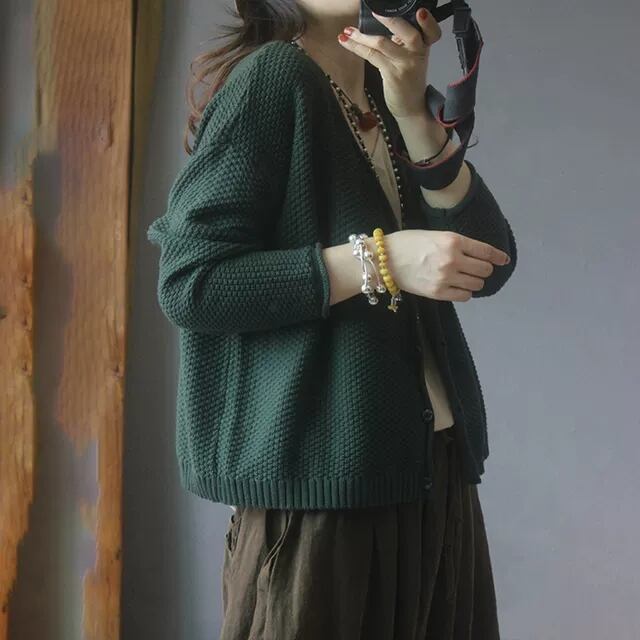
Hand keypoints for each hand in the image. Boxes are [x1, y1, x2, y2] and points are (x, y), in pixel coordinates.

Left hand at [338, 8, 441, 118]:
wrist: (411, 107)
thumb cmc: (408, 81)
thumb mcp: (411, 58)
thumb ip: (403, 42)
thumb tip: (385, 23)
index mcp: (424, 46)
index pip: (432, 32)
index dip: (429, 22)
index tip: (421, 12)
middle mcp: (417, 54)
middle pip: (409, 33)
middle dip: (391, 21)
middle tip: (374, 12)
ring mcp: (405, 65)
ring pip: (383, 44)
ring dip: (362, 36)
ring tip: (347, 31)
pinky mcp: (392, 75)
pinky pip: (372, 56)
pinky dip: (357, 48)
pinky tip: (346, 42)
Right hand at [383, 229, 510, 301]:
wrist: (384, 261)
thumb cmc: (408, 243)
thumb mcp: (435, 235)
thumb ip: (457, 244)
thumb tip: (477, 255)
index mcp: (453, 241)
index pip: (486, 251)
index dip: (498, 256)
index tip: (504, 260)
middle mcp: (453, 259)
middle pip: (484, 270)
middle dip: (483, 270)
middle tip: (475, 269)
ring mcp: (446, 278)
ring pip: (476, 285)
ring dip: (474, 282)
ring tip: (465, 279)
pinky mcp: (438, 293)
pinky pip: (464, 297)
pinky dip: (465, 293)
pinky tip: (457, 288)